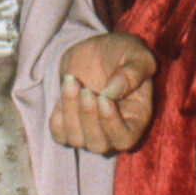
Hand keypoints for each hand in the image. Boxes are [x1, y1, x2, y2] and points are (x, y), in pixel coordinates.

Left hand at [50, 32, 153, 153]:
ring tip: (71, 81)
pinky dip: (58, 115)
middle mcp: (113, 132)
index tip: (103, 98)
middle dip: (88, 117)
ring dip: (70, 111)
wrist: (96, 50)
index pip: (124, 139)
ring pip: (76, 139)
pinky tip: (66, 90)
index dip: (112, 124)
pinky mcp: (69, 125)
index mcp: (136, 119)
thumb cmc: (123, 54)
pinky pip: (58, 133)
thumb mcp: (137, 54)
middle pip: (98, 144)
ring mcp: (89, 131)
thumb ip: (133, 72)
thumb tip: (113, 91)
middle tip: (85, 90)